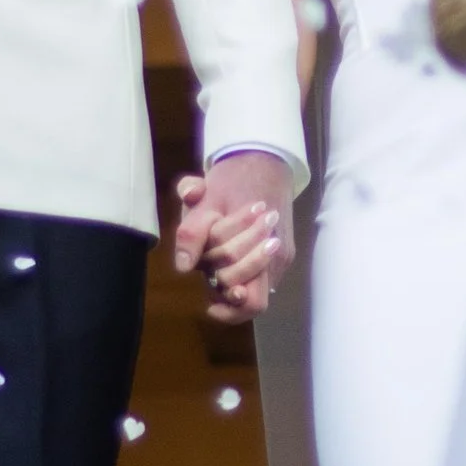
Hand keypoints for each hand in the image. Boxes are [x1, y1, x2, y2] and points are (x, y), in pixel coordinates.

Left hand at [172, 151, 294, 321]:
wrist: (265, 157)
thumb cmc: (235, 176)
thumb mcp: (207, 198)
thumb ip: (193, 232)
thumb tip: (184, 266)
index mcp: (264, 246)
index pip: (251, 301)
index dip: (229, 308)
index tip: (209, 300)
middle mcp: (277, 257)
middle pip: (244, 290)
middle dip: (221, 279)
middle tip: (209, 263)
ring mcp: (280, 254)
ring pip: (252, 283)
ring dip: (228, 272)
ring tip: (215, 251)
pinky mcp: (281, 249)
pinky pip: (258, 271)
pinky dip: (238, 264)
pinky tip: (224, 247)